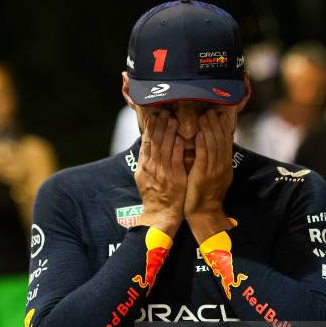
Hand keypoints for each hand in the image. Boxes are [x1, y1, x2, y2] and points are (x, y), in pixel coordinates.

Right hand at [135, 110, 186, 237]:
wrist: (160, 214)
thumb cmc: (155, 197)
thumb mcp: (144, 178)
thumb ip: (146, 161)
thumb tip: (146, 147)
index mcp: (144, 166)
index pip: (146, 142)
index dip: (150, 128)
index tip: (154, 116)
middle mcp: (152, 167)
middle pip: (155, 141)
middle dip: (160, 125)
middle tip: (164, 112)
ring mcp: (163, 172)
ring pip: (165, 147)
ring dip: (169, 132)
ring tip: (172, 119)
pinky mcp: (174, 177)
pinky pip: (176, 159)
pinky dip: (177, 148)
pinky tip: (180, 138)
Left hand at [184, 109, 233, 242]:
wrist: (204, 213)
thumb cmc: (205, 196)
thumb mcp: (214, 177)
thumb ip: (215, 162)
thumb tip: (213, 148)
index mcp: (225, 166)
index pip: (226, 142)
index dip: (223, 128)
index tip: (219, 116)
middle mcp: (222, 166)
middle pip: (221, 140)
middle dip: (216, 124)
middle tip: (211, 111)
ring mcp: (214, 170)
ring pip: (213, 145)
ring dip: (209, 129)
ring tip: (205, 116)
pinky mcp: (203, 174)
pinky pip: (204, 155)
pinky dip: (201, 142)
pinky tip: (198, 133)